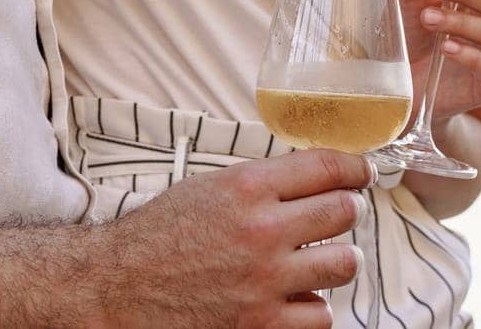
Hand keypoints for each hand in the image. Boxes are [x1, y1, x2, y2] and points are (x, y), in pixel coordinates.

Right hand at [102, 149, 373, 327]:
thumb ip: (260, 184)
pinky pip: (321, 315)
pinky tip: (296, 297)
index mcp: (246, 187)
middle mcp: (262, 230)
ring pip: (344, 263)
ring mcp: (266, 281)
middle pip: (343, 211)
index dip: (353, 166)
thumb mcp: (208, 189)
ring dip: (337, 258)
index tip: (361, 171)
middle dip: (347, 209)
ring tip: (321, 257)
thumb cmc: (159, 236)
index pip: (325, 166)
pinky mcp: (262, 324)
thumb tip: (312, 179)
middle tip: (341, 212)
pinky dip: (312, 307)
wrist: (119, 287)